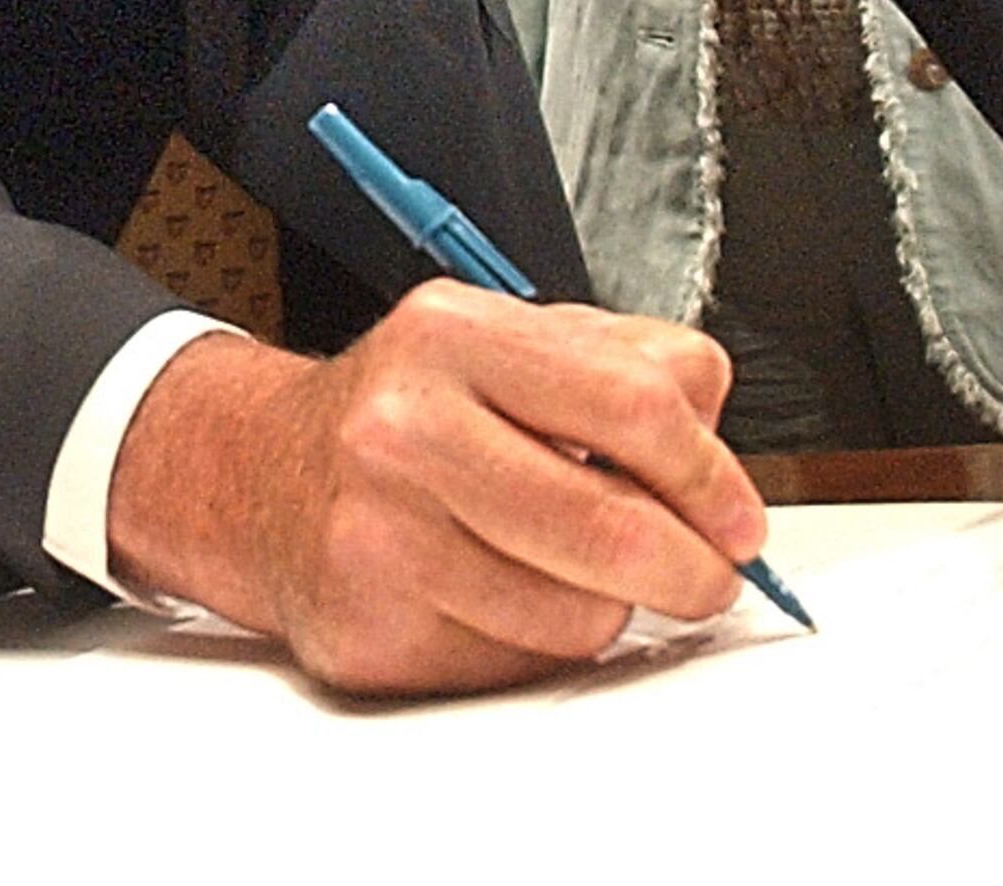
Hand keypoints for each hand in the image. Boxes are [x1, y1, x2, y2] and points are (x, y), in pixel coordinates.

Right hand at [104, 282, 764, 695]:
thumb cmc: (412, 413)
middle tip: (706, 575)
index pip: (636, 404)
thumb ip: (630, 368)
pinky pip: (516, 667)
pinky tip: (498, 598)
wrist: (263, 474)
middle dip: (692, 568)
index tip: (739, 521)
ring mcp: (377, 535)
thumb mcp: (510, 345)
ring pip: (575, 616)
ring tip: (565, 570)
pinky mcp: (367, 630)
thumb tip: (721, 455)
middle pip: (612, 526)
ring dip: (603, 607)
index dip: (712, 477)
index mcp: (453, 336)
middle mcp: (404, 429)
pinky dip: (535, 645)